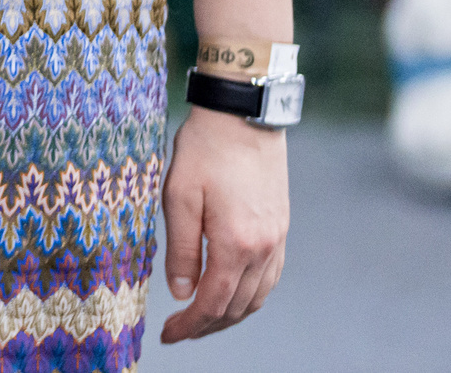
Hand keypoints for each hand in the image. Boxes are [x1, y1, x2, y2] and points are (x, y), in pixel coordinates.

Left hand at [160, 109, 287, 343]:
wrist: (243, 116)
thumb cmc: (204, 150)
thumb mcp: (178, 197)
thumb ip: (181, 249)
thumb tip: (182, 293)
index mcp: (236, 244)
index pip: (213, 303)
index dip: (190, 325)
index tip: (169, 335)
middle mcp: (264, 248)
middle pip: (238, 307)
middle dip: (208, 326)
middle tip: (180, 331)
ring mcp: (277, 239)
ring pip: (258, 296)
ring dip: (230, 314)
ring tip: (202, 318)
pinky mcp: (281, 227)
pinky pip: (270, 277)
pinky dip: (250, 294)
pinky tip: (232, 291)